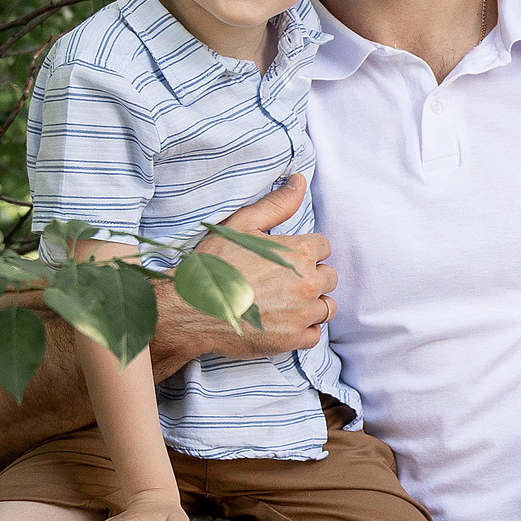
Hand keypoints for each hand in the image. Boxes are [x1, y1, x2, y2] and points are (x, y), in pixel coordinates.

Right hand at [153, 174, 337, 373]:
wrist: (191, 308)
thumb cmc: (214, 265)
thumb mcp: (242, 224)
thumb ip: (277, 204)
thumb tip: (300, 181)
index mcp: (299, 252)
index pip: (323, 247)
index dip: (304, 251)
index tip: (285, 259)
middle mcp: (307, 283)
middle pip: (329, 276)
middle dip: (311, 276)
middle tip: (282, 281)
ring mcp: (302, 314)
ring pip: (327, 306)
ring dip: (312, 303)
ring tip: (286, 301)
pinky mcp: (294, 340)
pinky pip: (316, 334)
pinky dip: (304, 329)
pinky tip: (283, 321)